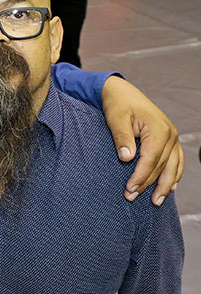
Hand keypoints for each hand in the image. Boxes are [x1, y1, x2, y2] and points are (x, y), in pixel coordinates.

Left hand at [101, 76, 182, 204]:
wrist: (122, 92)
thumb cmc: (118, 105)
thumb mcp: (116, 119)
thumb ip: (122, 138)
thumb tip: (127, 159)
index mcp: (158, 129)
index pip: (151, 159)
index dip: (141, 176)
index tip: (129, 189)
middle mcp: (170, 134)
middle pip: (161, 166)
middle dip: (148, 184)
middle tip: (131, 197)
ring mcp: (173, 137)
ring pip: (173, 166)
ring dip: (164, 185)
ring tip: (156, 202)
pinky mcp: (170, 140)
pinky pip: (177, 161)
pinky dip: (174, 175)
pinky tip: (170, 187)